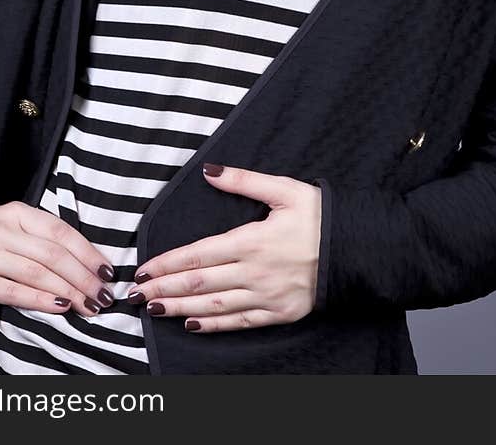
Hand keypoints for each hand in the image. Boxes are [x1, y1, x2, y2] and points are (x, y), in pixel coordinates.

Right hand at [0, 203, 117, 317]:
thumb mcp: (9, 221)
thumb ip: (39, 235)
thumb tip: (82, 259)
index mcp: (19, 213)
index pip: (62, 232)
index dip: (88, 253)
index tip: (108, 271)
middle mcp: (6, 231)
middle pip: (55, 255)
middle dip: (85, 277)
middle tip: (104, 295)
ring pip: (39, 273)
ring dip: (69, 291)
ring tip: (89, 306)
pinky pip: (14, 291)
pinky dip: (40, 300)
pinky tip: (59, 308)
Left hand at [128, 164, 321, 332]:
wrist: (358, 250)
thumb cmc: (321, 216)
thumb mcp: (284, 189)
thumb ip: (243, 180)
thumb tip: (209, 171)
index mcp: (251, 240)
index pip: (198, 254)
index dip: (168, 263)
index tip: (144, 269)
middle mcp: (254, 272)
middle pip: (199, 283)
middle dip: (164, 288)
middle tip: (136, 295)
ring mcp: (265, 296)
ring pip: (213, 306)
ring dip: (180, 308)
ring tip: (155, 309)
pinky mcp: (278, 314)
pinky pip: (238, 322)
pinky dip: (212, 324)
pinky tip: (192, 325)